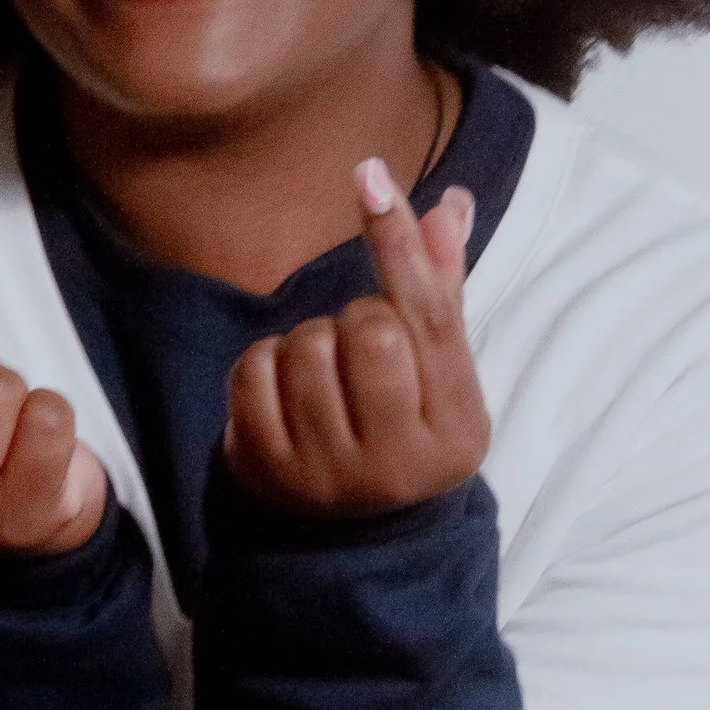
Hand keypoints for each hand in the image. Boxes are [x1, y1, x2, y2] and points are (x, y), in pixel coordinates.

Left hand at [224, 159, 487, 515]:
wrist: (352, 536)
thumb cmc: (402, 426)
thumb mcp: (438, 374)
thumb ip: (440, 290)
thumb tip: (451, 202)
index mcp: (456, 431)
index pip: (429, 318)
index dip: (397, 242)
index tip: (369, 174)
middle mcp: (397, 463)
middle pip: (368, 328)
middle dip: (356, 317)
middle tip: (357, 348)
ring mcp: (328, 476)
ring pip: (307, 345)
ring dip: (309, 340)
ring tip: (323, 376)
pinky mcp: (266, 475)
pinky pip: (253, 372)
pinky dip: (263, 363)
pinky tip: (283, 390)